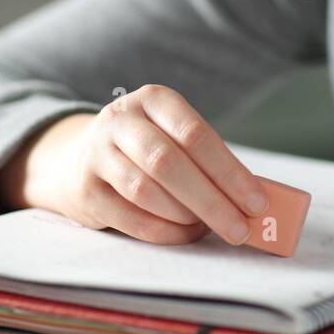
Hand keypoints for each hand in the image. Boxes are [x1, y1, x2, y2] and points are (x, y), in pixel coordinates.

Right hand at [0, 85, 267, 244]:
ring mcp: (96, 154)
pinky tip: (185, 234)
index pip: (195, 133)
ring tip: (211, 227)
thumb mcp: (171, 135)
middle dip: (212, 200)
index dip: (229, 171)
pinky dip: (165, 231)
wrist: (76, 159)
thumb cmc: (145, 150)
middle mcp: (120, 120)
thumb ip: (206, 160)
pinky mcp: (85, 190)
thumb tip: (252, 201)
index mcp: (153, 100)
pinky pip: (131, 217)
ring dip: (186, 216)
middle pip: (168, 162)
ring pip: (146, 190)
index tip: (257, 202)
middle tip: (241, 228)